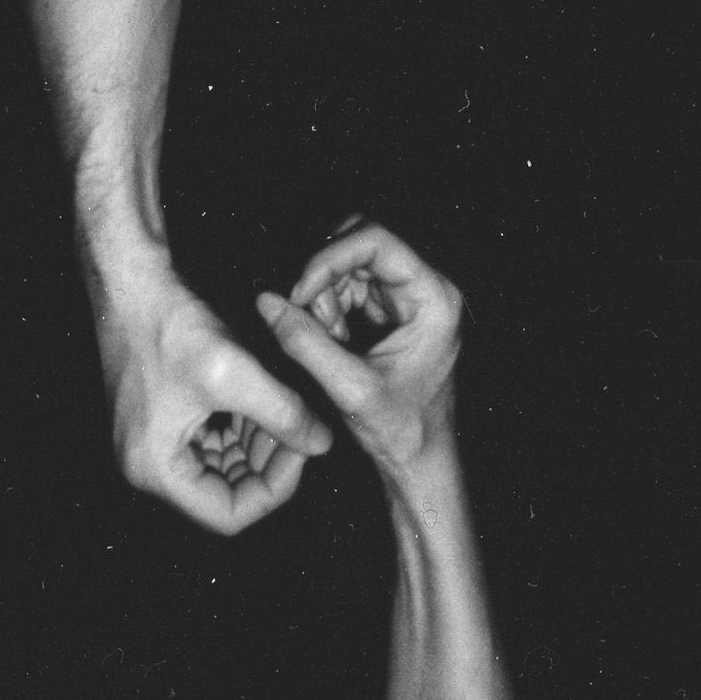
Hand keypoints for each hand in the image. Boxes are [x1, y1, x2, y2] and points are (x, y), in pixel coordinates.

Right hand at [91, 266, 332, 534]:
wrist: (130, 279)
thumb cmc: (169, 324)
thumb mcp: (235, 373)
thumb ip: (284, 414)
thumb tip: (322, 445)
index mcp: (156, 468)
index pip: (229, 515)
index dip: (274, 490)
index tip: (301, 451)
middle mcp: (148, 464)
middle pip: (226, 492)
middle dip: (269, 464)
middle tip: (303, 429)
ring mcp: (154, 441)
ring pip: (223, 465)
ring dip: (259, 445)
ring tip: (290, 412)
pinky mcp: (164, 417)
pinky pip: (211, 440)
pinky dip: (242, 427)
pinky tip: (268, 401)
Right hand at [255, 218, 461, 476]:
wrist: (420, 459)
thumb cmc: (401, 431)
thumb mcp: (349, 388)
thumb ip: (306, 344)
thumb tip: (268, 303)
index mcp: (433, 298)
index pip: (377, 240)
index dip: (330, 257)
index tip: (301, 290)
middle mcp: (426, 288)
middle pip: (361, 243)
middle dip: (324, 275)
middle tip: (308, 315)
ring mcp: (408, 297)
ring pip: (350, 262)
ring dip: (324, 295)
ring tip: (327, 340)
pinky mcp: (391, 310)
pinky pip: (349, 285)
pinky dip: (329, 308)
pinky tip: (332, 342)